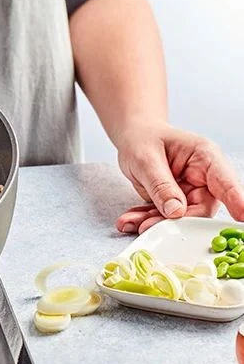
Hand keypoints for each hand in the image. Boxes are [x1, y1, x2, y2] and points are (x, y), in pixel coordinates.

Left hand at [115, 122, 243, 233]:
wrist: (134, 137)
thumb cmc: (143, 139)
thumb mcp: (145, 158)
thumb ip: (161, 185)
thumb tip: (176, 212)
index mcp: (205, 157)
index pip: (225, 183)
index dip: (236, 201)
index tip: (242, 216)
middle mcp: (203, 177)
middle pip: (202, 209)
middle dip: (176, 221)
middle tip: (149, 226)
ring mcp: (191, 192)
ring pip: (182, 218)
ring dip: (156, 222)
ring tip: (132, 222)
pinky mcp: (176, 202)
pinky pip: (165, 217)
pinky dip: (147, 219)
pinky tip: (131, 220)